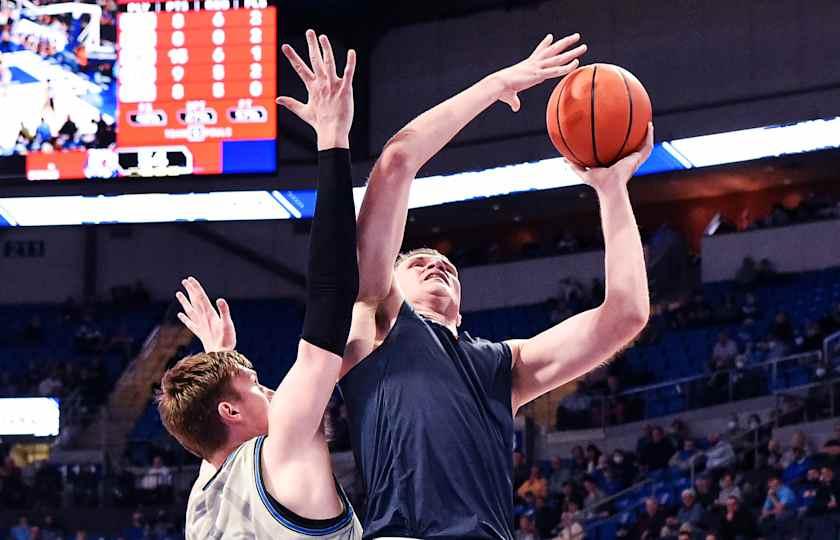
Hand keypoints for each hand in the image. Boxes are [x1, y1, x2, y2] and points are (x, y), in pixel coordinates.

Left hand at [175, 277, 235, 352]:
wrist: (219, 357)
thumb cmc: (226, 341)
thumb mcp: (228, 325)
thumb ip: (224, 312)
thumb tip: (220, 299)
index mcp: (209, 314)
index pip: (201, 298)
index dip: (196, 288)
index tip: (190, 279)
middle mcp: (203, 319)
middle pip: (195, 302)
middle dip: (190, 291)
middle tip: (185, 281)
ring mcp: (200, 326)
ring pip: (190, 311)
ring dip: (184, 302)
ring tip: (178, 294)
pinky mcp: (201, 333)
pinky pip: (190, 324)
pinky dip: (185, 318)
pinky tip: (180, 314)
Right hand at [276, 30, 355, 149]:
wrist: (332, 132)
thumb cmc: (320, 123)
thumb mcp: (303, 111)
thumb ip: (290, 103)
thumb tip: (277, 99)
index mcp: (312, 87)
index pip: (300, 68)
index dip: (292, 57)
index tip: (285, 47)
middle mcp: (322, 84)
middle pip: (315, 60)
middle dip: (312, 45)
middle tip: (309, 32)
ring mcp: (333, 86)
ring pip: (329, 63)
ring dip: (326, 49)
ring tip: (322, 37)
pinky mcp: (345, 89)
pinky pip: (348, 73)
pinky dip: (350, 63)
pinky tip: (352, 52)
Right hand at [492, 33, 586, 111]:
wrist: (498, 84)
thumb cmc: (501, 89)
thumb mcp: (510, 95)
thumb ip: (514, 101)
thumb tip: (515, 108)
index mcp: (527, 65)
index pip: (538, 51)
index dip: (545, 44)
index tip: (550, 37)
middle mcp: (534, 63)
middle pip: (553, 50)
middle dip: (565, 43)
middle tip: (576, 36)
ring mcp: (537, 67)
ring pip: (559, 58)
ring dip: (572, 52)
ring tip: (583, 46)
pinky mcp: (539, 74)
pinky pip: (556, 70)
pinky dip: (566, 67)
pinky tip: (576, 63)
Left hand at [569, 123, 653, 190]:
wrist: (609, 187)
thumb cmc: (598, 182)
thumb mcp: (583, 172)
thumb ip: (574, 165)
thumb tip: (563, 159)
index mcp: (615, 161)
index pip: (618, 149)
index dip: (618, 140)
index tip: (616, 129)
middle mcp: (626, 159)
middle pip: (631, 145)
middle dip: (634, 135)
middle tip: (634, 122)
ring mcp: (634, 159)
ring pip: (643, 144)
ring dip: (646, 133)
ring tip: (647, 121)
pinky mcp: (639, 159)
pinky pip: (647, 146)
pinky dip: (650, 135)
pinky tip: (649, 125)